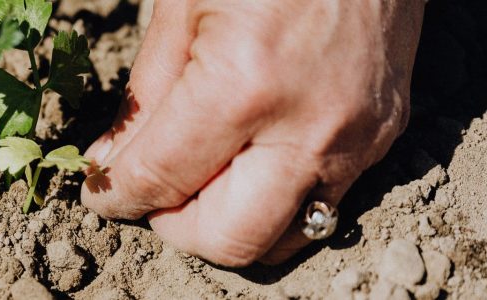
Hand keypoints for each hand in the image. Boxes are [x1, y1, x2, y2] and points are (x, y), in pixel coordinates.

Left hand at [81, 0, 424, 265]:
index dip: (117, 196)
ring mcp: (356, 137)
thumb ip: (146, 94)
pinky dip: (274, 199)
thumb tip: (113, 163)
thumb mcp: (182, 4)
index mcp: (243, 85)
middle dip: (175, 227)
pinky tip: (248, 156)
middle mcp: (308, 127)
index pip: (162, 179)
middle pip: (228, 238)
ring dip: (229, 224)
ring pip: (282, 237)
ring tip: (200, 179)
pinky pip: (321, 202)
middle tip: (152, 193)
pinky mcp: (385, 135)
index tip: (102, 192)